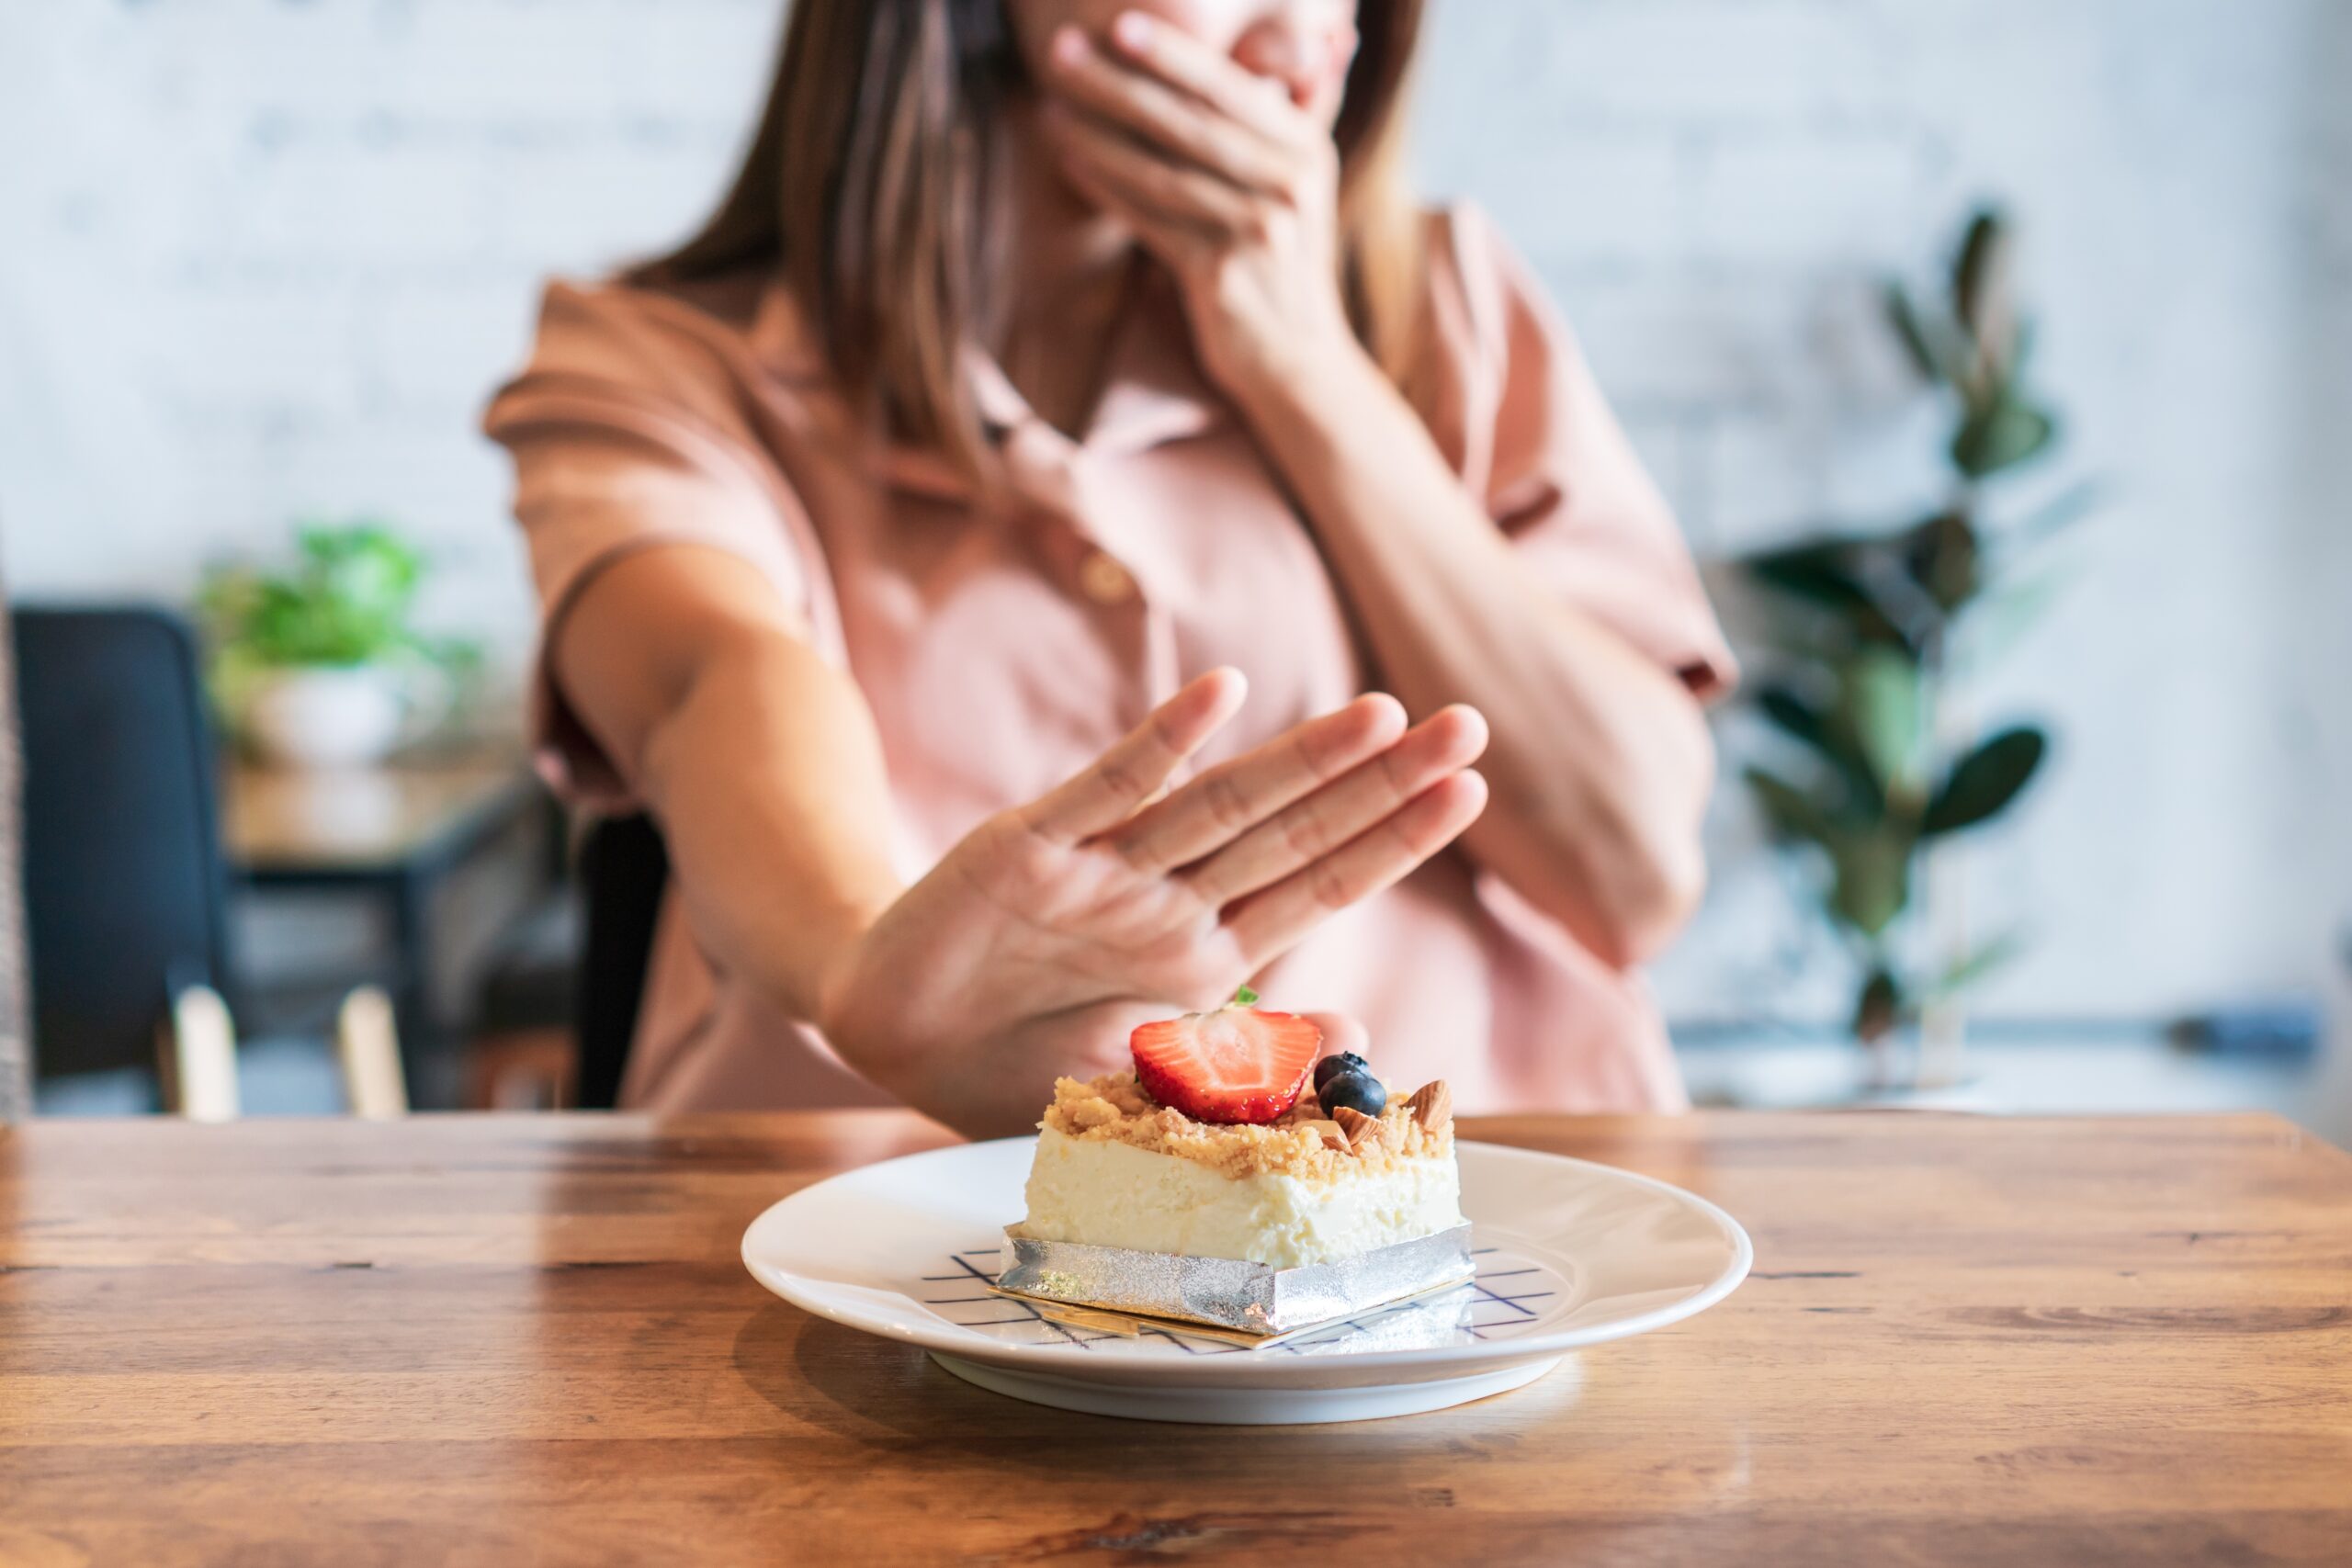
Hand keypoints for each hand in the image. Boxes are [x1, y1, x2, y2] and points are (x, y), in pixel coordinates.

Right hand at [818, 668, 1486, 1136]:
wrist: (889, 1037)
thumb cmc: (1016, 1057)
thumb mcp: (1138, 1075)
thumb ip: (1239, 1052)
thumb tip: (1360, 1027)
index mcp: (1200, 954)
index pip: (1317, 887)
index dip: (1391, 839)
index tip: (1466, 790)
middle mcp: (1164, 901)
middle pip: (1291, 832)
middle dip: (1380, 783)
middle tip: (1468, 725)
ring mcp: (1100, 870)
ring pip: (1217, 806)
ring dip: (1300, 762)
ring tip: (1384, 714)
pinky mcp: (1027, 846)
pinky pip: (1105, 789)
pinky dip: (1162, 744)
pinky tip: (1223, 695)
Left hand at [1039, 13, 1363, 402]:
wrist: (1298, 356)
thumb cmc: (1287, 257)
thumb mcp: (1305, 181)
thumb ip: (1301, 110)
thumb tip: (1333, 35)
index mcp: (1306, 148)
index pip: (1231, 89)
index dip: (1175, 54)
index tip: (1121, 23)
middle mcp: (1288, 185)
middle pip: (1190, 124)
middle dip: (1120, 84)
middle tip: (1062, 52)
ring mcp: (1257, 232)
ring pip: (1163, 172)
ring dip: (1099, 138)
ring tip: (1050, 109)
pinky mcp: (1221, 277)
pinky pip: (1152, 223)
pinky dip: (1109, 191)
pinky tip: (1071, 164)